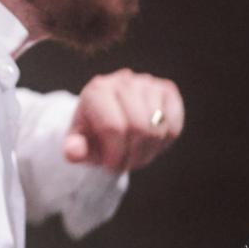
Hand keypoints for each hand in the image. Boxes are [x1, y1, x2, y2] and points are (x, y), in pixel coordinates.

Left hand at [66, 70, 182, 172]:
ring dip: (149, 151)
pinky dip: (164, 141)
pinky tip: (150, 142)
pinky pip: (174, 124)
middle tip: (126, 164)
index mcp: (96, 91)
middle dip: (134, 155)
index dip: (115, 155)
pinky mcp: (167, 90)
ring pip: (158, 128)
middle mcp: (122, 81)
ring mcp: (146, 82)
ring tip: (135, 154)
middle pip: (140, 127)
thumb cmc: (93, 134)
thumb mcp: (79, 143)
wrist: (110, 117)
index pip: (114, 128)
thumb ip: (75, 149)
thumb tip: (73, 152)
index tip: (110, 166)